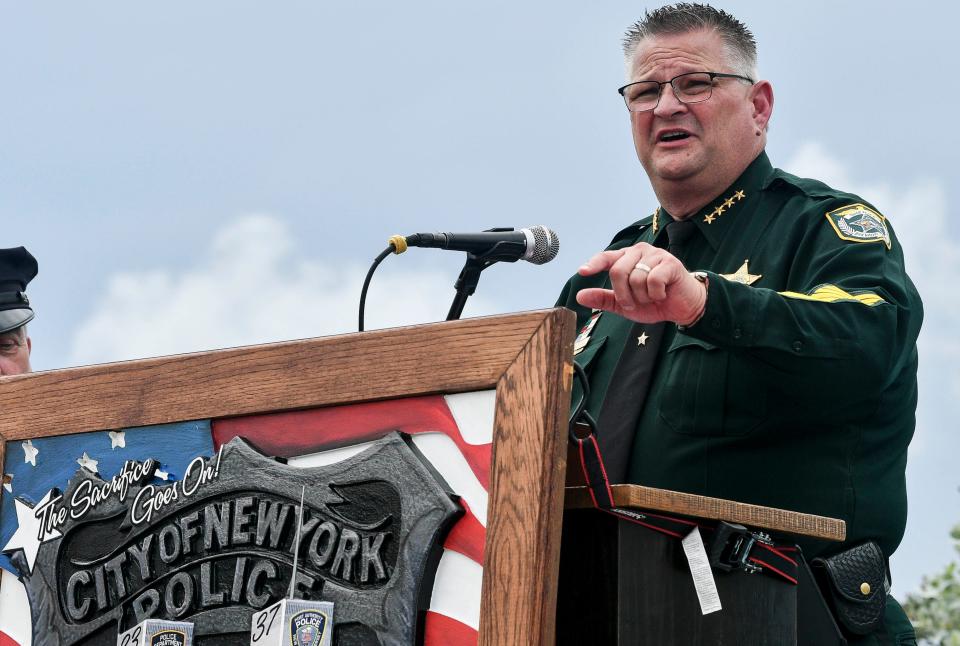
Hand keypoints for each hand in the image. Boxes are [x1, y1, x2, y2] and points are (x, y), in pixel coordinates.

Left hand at [575, 242, 706, 324]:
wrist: (682, 308)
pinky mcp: (669, 262)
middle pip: (617, 272)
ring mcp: (655, 255)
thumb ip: (603, 299)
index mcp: (626, 259)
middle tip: (634, 303)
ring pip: (635, 278)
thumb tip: (580, 296)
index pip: (606, 257)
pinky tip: (663, 293)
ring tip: (651, 297)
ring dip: (642, 297)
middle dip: (623, 295)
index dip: (594, 264)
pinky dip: (656, 294)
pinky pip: (653, 281)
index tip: (583, 271)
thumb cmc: (653, 302)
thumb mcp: (624, 304)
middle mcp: (639, 252)